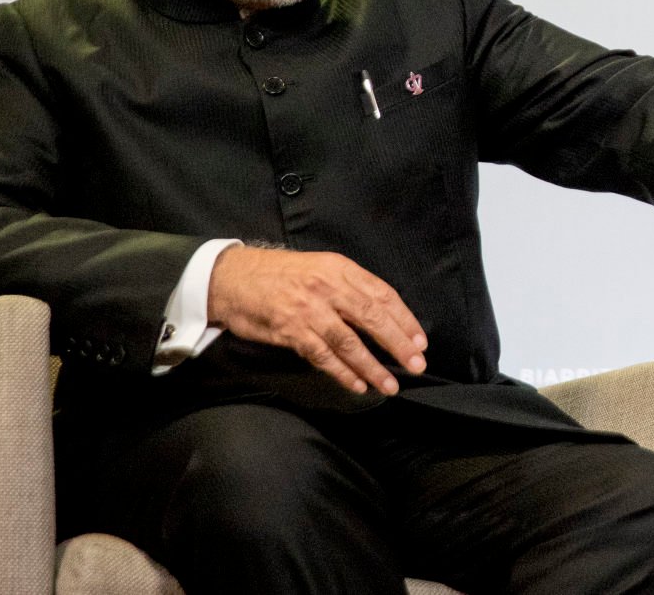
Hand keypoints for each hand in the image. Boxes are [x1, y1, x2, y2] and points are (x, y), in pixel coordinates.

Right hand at [206, 246, 427, 395]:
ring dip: (372, 367)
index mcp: (341, 269)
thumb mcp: (322, 267)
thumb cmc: (282, 274)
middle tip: (417, 365)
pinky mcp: (290, 331)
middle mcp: (328, 287)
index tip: (420, 342)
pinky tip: (357, 385)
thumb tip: (385, 314)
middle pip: (372, 318)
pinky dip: (342, 373)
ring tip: (390, 385)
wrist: (233, 277)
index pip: (383, 295)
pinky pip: (322, 356)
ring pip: (349, 342)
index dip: (405, 320)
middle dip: (398, 344)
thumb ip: (351, 286)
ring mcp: (309, 310)